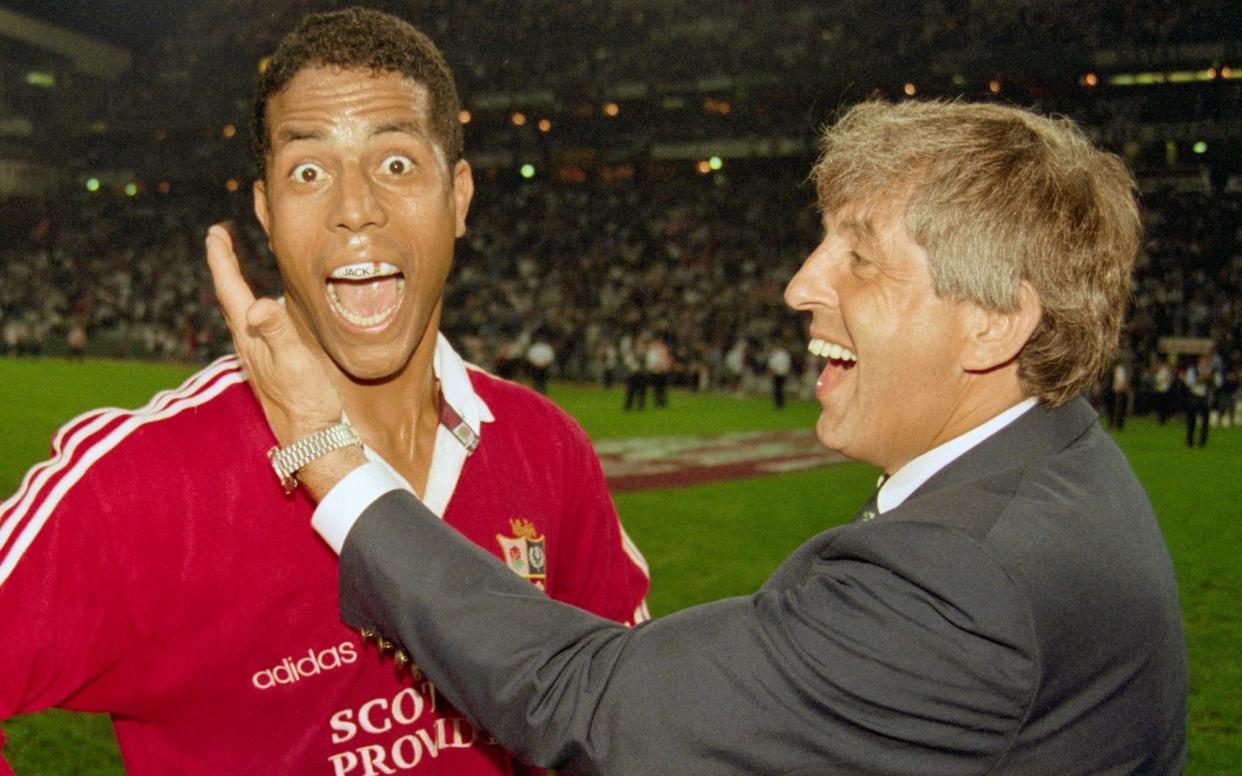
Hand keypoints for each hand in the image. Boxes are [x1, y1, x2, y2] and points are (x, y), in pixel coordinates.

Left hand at [205, 223, 341, 446]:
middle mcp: (248, 345)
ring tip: (236, 265)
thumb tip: (255, 306)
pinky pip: (255, 326)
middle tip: (222, 238)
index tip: (216, 231)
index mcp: (250, 338)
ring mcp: (259, 358)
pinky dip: (253, 306)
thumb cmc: (307, 402)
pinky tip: (264, 312)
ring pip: (239, 312)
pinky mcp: (272, 367)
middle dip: (224, 264)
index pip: (229, 289)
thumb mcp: (296, 363)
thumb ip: (277, 332)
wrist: (314, 441)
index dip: (222, 258)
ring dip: (236, 284)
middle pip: (228, 296)